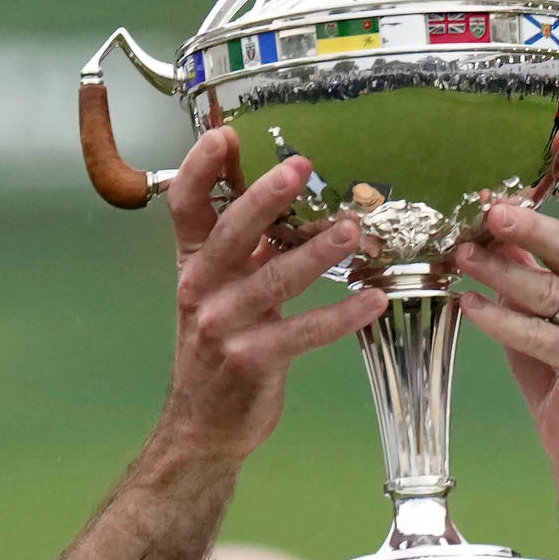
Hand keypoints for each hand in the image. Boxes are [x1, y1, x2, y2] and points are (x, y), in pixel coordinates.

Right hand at [157, 127, 384, 460]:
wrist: (204, 424)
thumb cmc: (222, 344)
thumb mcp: (223, 288)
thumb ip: (247, 245)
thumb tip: (283, 188)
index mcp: (194, 263)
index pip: (184, 206)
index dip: (198, 168)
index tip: (224, 135)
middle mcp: (201, 289)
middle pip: (230, 233)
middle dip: (264, 197)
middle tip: (300, 167)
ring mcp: (223, 326)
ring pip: (273, 280)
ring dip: (317, 253)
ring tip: (353, 230)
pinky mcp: (252, 360)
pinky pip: (302, 332)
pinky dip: (341, 316)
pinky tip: (373, 300)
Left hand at [447, 131, 558, 466]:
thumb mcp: (540, 304)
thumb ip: (525, 263)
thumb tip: (486, 218)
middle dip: (528, 226)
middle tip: (488, 210)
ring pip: (550, 292)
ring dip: (499, 273)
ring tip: (461, 258)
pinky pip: (540, 334)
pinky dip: (499, 321)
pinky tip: (468, 306)